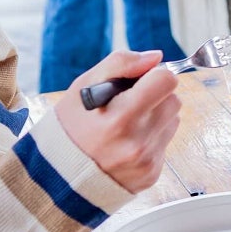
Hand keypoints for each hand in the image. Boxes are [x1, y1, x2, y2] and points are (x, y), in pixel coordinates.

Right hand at [53, 49, 181, 191]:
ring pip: (172, 121)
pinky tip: (126, 144)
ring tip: (125, 125)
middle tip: (128, 105)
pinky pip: (165, 144)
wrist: (57, 174)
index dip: (154, 75)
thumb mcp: (83, 86)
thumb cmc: (70, 125)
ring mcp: (146, 162)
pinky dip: (151, 139)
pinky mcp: (151, 174)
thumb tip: (156, 57)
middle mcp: (137, 143)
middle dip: (155, 96)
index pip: (166, 81)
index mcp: (121, 118)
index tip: (139, 82)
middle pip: (173, 100)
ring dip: (155, 117)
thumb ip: (120, 64)